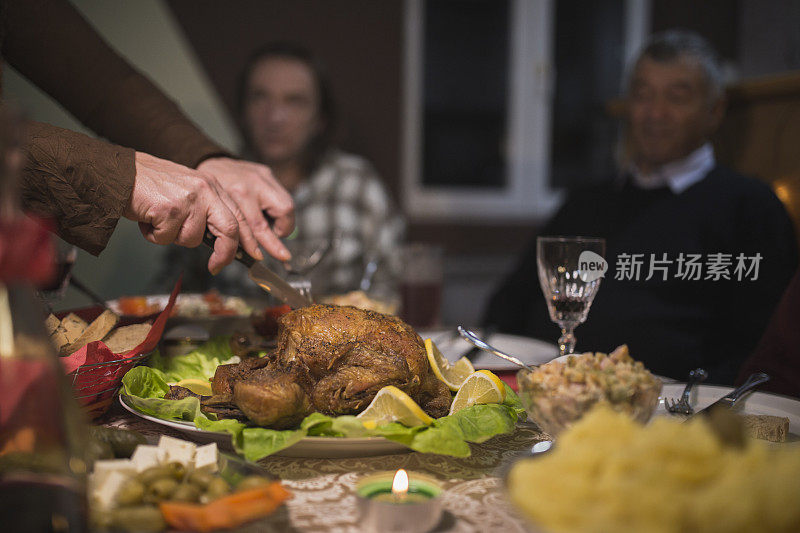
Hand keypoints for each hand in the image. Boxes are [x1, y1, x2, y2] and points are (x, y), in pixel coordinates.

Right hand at [125, 152, 249, 274]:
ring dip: (172, 238)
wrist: (120, 173)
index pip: (239, 216)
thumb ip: (206, 212)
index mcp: (213, 186)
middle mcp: (206, 190)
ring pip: (192, 239)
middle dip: (225, 253)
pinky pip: (166, 238)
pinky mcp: (170, 209)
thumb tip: (222, 243)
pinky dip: (154, 235)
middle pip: (229, 229)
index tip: (251, 256)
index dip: (246, 240)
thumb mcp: (189, 192)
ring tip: (159, 220)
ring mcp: (189, 199)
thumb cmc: (152, 186)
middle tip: (216, 266)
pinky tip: (148, 219)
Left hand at [196, 157, 293, 260]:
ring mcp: (262, 176)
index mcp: (238, 194)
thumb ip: (235, 229)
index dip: (271, 244)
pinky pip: (280, 195)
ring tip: (274, 227)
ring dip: (283, 220)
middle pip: (283, 211)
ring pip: (286, 204)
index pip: (259, 226)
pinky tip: (269, 213)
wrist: (209, 163)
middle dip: (283, 231)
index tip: (279, 256)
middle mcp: (253, 183)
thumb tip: (249, 252)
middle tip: (280, 246)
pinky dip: (277, 208)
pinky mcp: (266, 172)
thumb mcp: (218, 211)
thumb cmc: (211, 190)